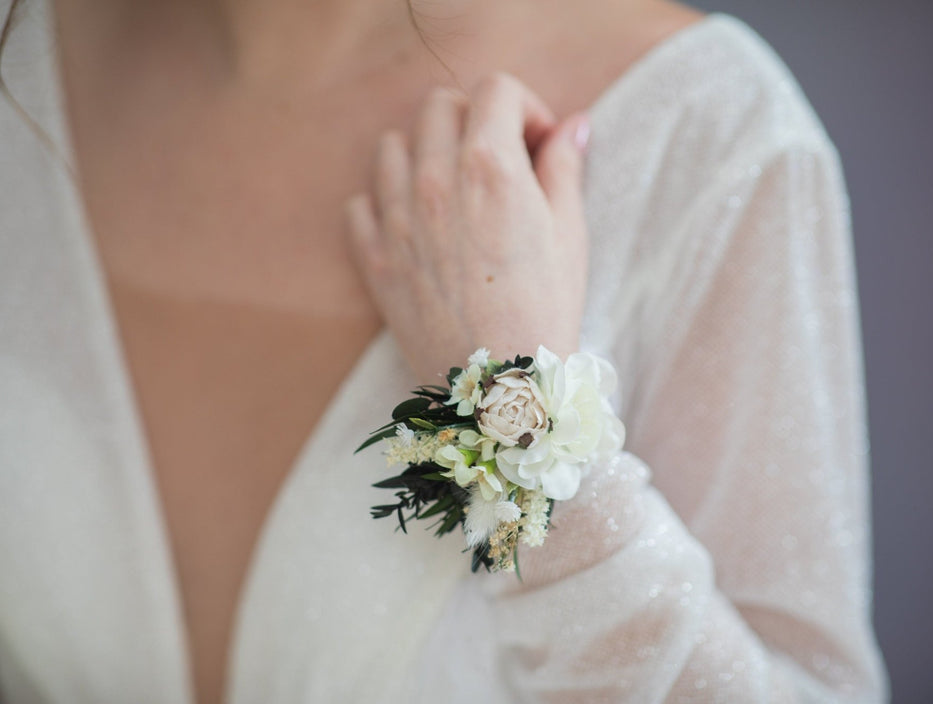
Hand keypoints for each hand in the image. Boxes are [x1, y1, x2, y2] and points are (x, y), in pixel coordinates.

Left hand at [345, 72, 590, 384]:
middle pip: (440, 106)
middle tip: (497, 160)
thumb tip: (572, 126)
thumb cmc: (546, 309)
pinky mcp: (373, 257)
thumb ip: (564, 169)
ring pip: (392, 145)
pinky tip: (414, 224)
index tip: (537, 142)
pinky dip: (383, 203)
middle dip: (473, 120)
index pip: (496, 89)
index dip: (525, 107)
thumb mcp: (571, 233)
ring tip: (451, 187)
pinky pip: (360, 203)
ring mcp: (396, 218)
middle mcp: (435, 180)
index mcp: (490, 166)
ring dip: (424, 151)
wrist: (500, 385)